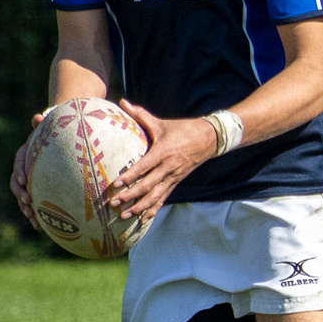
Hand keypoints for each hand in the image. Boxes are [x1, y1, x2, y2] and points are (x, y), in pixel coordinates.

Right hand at [9, 108, 44, 224]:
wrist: (56, 146)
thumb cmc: (51, 137)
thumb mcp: (47, 130)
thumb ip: (42, 125)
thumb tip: (38, 116)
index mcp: (24, 155)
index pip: (19, 163)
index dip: (19, 172)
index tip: (23, 179)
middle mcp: (22, 170)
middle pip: (16, 184)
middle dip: (20, 194)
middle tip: (28, 201)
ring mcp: (27, 183)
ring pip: (22, 197)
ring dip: (25, 208)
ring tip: (32, 217)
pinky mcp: (34, 193)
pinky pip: (32, 205)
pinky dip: (34, 216)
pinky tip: (41, 227)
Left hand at [107, 99, 218, 220]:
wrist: (209, 139)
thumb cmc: (182, 130)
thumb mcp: (161, 123)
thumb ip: (140, 115)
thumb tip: (122, 102)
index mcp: (163, 152)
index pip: (143, 167)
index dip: (130, 176)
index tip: (116, 184)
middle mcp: (168, 168)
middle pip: (147, 186)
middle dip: (130, 196)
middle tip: (113, 203)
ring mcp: (173, 178)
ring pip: (155, 196)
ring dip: (139, 207)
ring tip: (124, 215)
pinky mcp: (176, 183)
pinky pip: (164, 199)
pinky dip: (153, 209)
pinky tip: (143, 219)